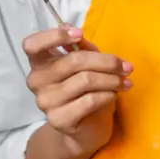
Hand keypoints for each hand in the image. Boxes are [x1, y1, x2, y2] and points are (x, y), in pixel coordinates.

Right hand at [22, 25, 132, 158]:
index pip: (32, 45)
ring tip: (125, 82)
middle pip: (74, 61)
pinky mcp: (58, 119)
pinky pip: (90, 100)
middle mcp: (37, 81)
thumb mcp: (87, 63)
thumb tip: (76, 32)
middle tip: (127, 67)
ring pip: (85, 80)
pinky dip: (108, 95)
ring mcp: (45, 101)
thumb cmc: (87, 88)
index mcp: (40, 63)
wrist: (87, 126)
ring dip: (112, 80)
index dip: (54, 36)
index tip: (79, 34)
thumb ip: (82, 47)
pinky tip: (113, 95)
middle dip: (107, 62)